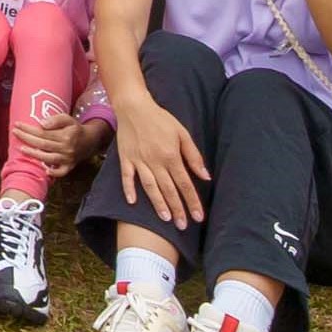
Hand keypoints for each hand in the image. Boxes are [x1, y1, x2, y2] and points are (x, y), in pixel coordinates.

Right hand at [112, 98, 210, 227]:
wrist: (134, 106)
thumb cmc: (161, 119)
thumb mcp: (182, 133)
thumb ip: (194, 156)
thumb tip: (205, 176)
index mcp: (171, 155)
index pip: (185, 184)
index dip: (192, 201)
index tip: (198, 217)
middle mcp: (155, 161)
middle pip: (169, 189)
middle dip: (178, 209)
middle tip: (183, 226)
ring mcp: (139, 160)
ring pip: (150, 187)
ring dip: (158, 204)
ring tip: (166, 219)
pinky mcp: (125, 158)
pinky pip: (127, 176)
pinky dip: (129, 189)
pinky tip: (133, 202)